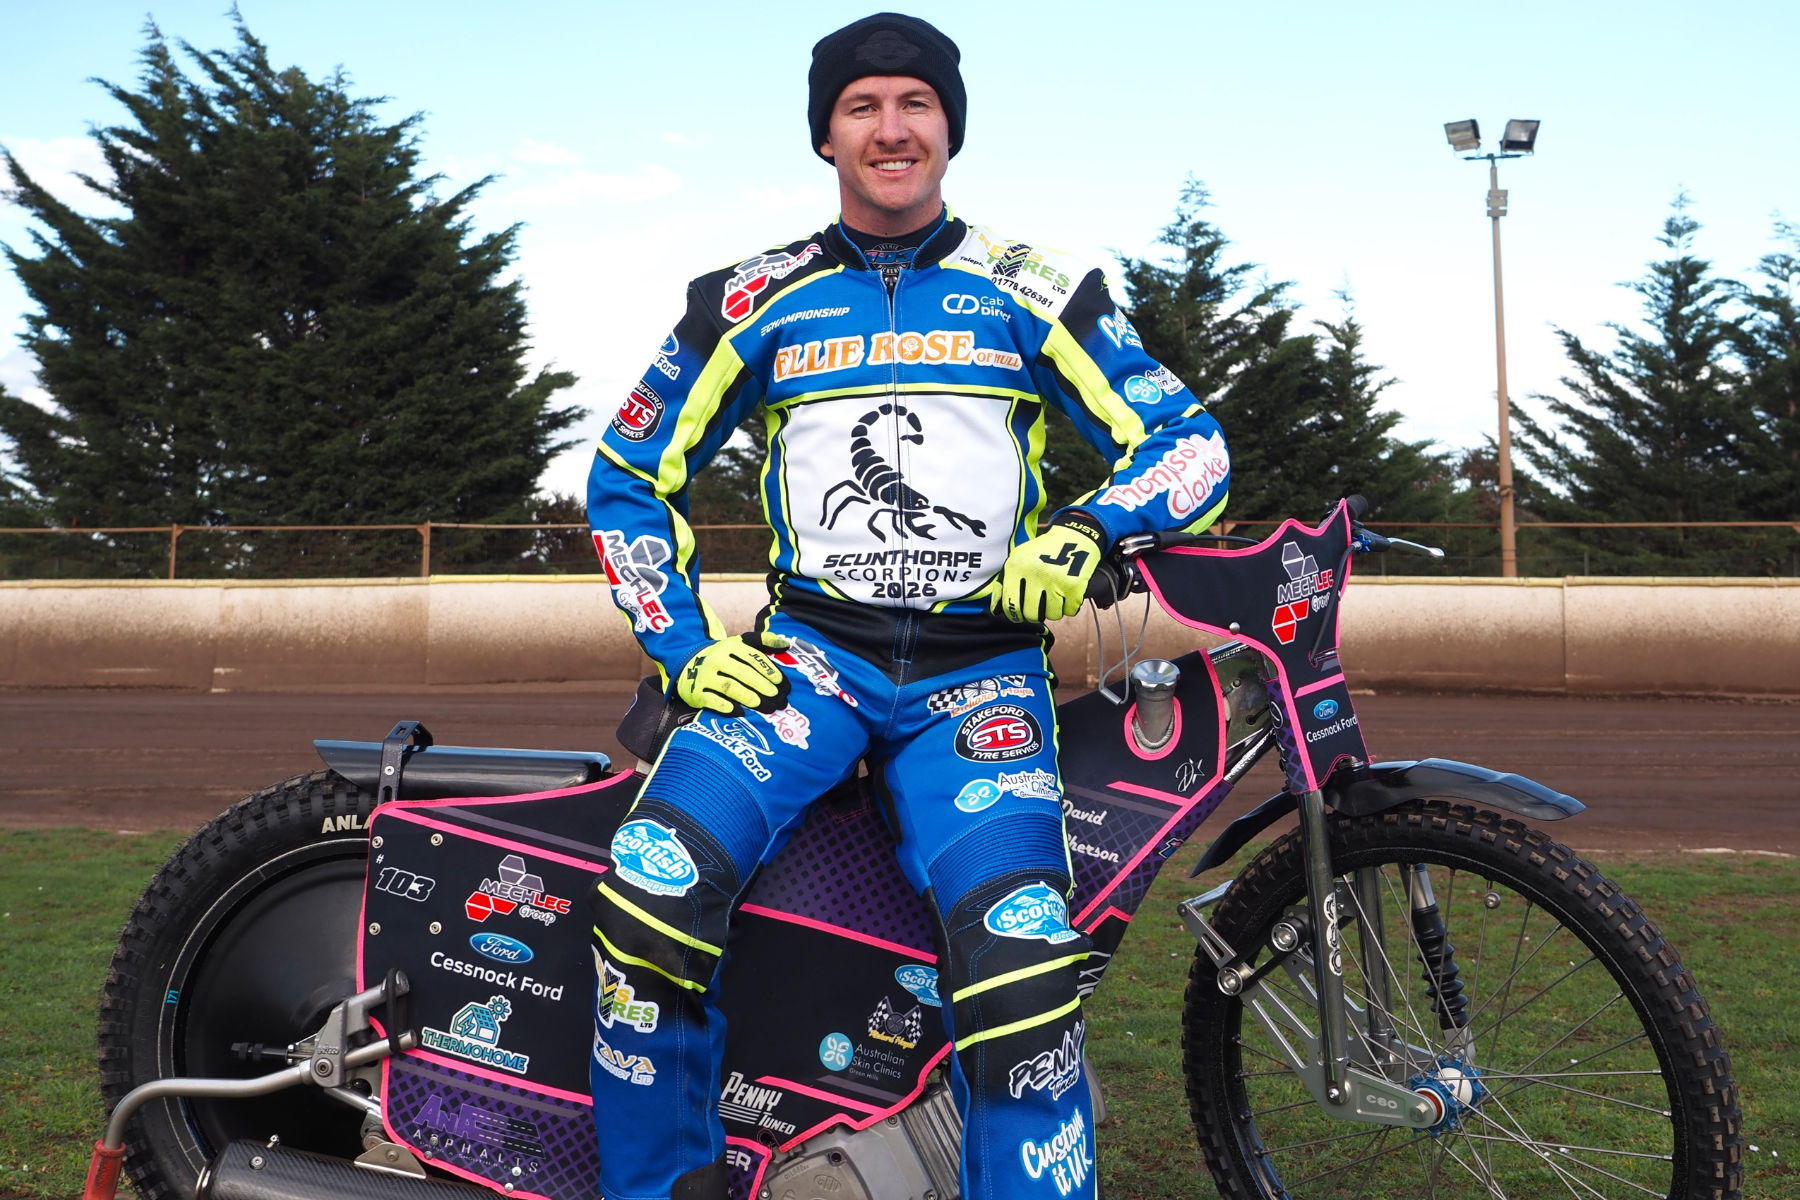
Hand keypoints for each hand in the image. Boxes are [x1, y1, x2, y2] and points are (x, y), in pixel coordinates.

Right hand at [676, 634, 790, 713]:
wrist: (687, 663)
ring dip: (750, 698)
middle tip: (779, 700)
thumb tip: (785, 645)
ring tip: (767, 708)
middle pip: (743, 673)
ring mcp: (705, 676)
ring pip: (730, 687)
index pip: (753, 658)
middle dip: (764, 687)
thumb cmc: (723, 656)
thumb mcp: (739, 643)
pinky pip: (713, 701)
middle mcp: (717, 659)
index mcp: (730, 646)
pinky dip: (727, 707)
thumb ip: (763, 641)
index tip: (783, 684)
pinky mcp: (696, 692)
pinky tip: (742, 712)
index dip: (769, 671)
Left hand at [991, 522, 1103, 622]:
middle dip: (1035, 614)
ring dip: (1054, 610)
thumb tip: (996, 611)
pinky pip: (1070, 611)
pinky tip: (1068, 593)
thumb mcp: (1018, 559)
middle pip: (1031, 614)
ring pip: (1053, 615)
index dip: (1014, 615)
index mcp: (1017, 567)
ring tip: (1055, 596)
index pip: (1011, 605)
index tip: (1019, 616)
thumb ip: (1003, 584)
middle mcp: (1035, 574)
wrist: (1074, 534)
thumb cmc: (1042, 551)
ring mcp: (1056, 580)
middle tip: (1039, 606)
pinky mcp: (1074, 585)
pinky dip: (1070, 606)